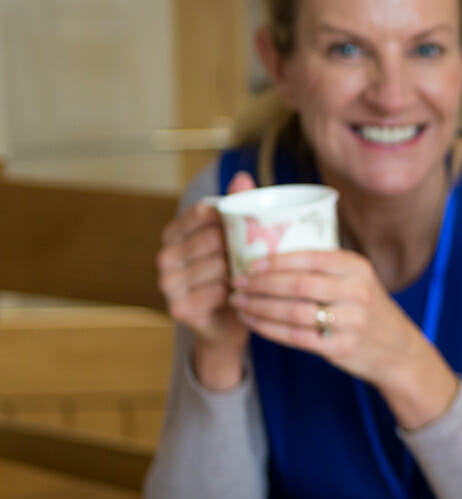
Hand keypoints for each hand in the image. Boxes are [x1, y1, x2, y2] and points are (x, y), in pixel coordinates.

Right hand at [157, 171, 255, 387]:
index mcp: (176, 232)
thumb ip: (238, 209)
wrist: (231, 323)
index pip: (200, 212)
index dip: (228, 219)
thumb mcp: (239, 240)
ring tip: (252, 276)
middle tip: (258, 257)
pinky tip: (242, 294)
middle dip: (238, 247)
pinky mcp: (177, 307)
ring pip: (214, 265)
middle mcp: (166, 256)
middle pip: (209, 239)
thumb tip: (242, 176)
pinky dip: (233, 293)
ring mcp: (167, 283)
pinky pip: (213, 292)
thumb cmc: (237, 275)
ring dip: (239, 271)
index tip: (250, 227)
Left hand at [228, 248, 457, 426]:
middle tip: (236, 282)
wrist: (397, 349)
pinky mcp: (340, 347)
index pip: (310, 258)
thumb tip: (271, 252)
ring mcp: (350, 321)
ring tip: (239, 302)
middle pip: (298, 285)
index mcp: (357, 267)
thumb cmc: (367, 309)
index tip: (249, 263)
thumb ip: (325, 267)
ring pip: (293, 311)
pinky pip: (295, 336)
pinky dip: (268, 328)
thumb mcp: (358, 279)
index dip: (275, 260)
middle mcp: (356, 292)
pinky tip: (253, 322)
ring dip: (260, 307)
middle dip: (261, 284)